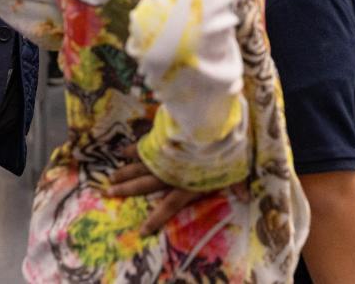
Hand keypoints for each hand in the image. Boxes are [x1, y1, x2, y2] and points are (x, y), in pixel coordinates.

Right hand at [107, 144, 248, 235]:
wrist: (216, 122)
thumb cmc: (228, 147)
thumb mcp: (233, 169)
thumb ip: (234, 184)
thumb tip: (245, 197)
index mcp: (187, 183)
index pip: (168, 206)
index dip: (156, 219)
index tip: (141, 231)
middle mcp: (172, 171)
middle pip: (145, 184)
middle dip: (127, 190)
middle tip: (108, 193)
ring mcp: (166, 154)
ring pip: (141, 165)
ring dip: (125, 171)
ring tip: (111, 178)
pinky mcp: (165, 138)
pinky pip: (146, 145)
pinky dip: (135, 148)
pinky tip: (123, 151)